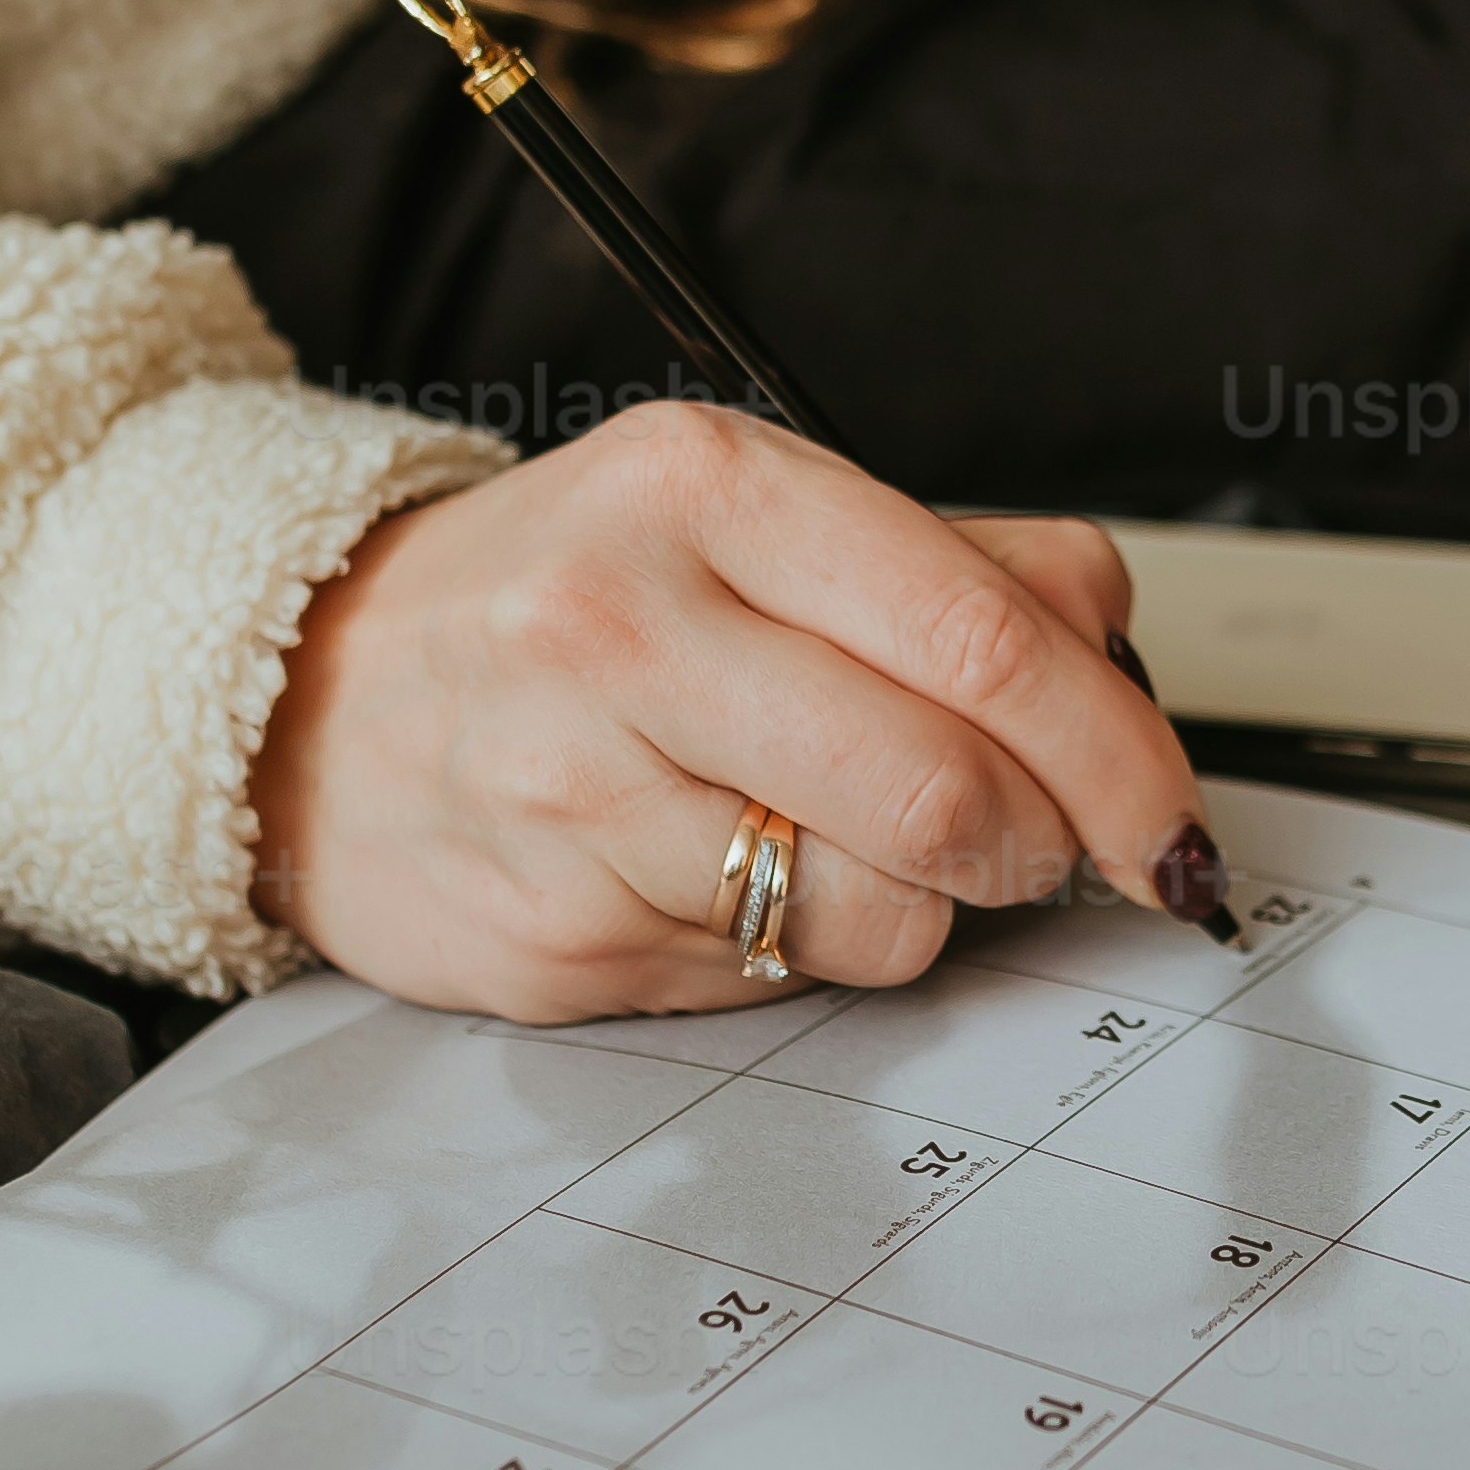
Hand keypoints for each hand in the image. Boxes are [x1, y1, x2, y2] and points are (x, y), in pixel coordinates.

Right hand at [248, 407, 1226, 1020]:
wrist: (298, 697)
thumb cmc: (561, 604)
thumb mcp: (745, 515)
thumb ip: (956, 563)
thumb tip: (1117, 652)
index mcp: (708, 486)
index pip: (985, 633)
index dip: (1119, 751)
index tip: (1171, 816)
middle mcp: (627, 623)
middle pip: (951, 794)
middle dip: (1039, 846)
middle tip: (1037, 846)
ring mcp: (575, 790)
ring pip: (877, 914)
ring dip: (907, 903)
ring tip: (822, 836)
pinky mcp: (551, 934)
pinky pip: (767, 983)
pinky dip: (782, 949)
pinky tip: (706, 875)